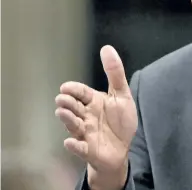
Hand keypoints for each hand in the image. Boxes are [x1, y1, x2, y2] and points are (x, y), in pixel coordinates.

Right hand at [55, 45, 137, 188]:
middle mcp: (86, 116)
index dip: (74, 90)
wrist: (123, 148)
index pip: (81, 93)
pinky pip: (80, 148)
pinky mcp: (89, 150)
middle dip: (67, 104)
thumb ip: (115, 73)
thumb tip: (107, 48)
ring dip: (68, 120)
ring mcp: (86, 133)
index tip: (66, 87)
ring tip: (62, 113)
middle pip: (74, 108)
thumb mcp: (121, 95)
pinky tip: (70, 142)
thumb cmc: (120, 121)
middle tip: (62, 99)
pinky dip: (75, 146)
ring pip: (74, 125)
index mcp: (94, 102)